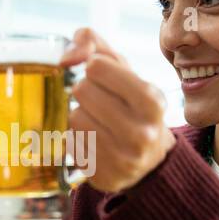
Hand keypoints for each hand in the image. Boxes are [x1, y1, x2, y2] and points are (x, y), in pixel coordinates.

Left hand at [62, 28, 174, 192]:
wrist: (151, 159)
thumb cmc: (131, 103)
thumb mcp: (123, 68)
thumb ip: (92, 42)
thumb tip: (66, 58)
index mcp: (152, 100)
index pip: (97, 66)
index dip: (94, 68)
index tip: (104, 78)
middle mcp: (142, 132)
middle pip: (82, 90)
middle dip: (86, 91)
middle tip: (101, 102)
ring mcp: (124, 159)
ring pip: (74, 117)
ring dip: (80, 115)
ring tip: (100, 122)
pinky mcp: (104, 177)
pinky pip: (70, 143)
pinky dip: (77, 138)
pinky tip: (95, 142)